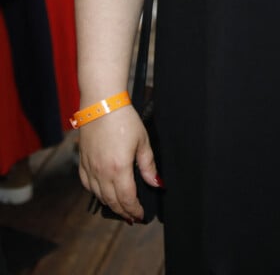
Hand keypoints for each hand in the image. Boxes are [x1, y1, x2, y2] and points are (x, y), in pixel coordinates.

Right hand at [78, 105, 159, 222]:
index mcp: (119, 169)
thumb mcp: (142, 141)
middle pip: (112, 201)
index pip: (127, 199)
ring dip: (110, 204)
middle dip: (123, 212)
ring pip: (98, 195)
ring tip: (119, 208)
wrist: (102, 104)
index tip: (140, 215)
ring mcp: (90, 167)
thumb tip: (156, 183)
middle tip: (131, 217)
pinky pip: (87, 184)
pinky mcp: (82, 161)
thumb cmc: (124, 119)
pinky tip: (102, 192)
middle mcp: (102, 172)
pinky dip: (95, 192)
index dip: (134, 210)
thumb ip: (148, 165)